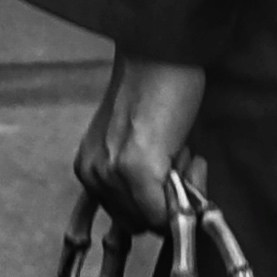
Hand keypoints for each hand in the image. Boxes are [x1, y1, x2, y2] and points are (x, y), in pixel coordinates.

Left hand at [75, 52, 205, 255]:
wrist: (159, 53)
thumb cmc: (153, 90)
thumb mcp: (135, 143)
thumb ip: (141, 179)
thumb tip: (168, 212)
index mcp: (88, 169)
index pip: (125, 217)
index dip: (156, 203)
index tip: (175, 173)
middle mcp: (93, 175)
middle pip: (138, 223)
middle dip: (166, 202)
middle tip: (184, 161)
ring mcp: (112, 173)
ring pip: (154, 219)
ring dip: (179, 191)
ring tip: (182, 150)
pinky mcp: (135, 168)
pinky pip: (165, 212)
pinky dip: (187, 190)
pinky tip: (188, 152)